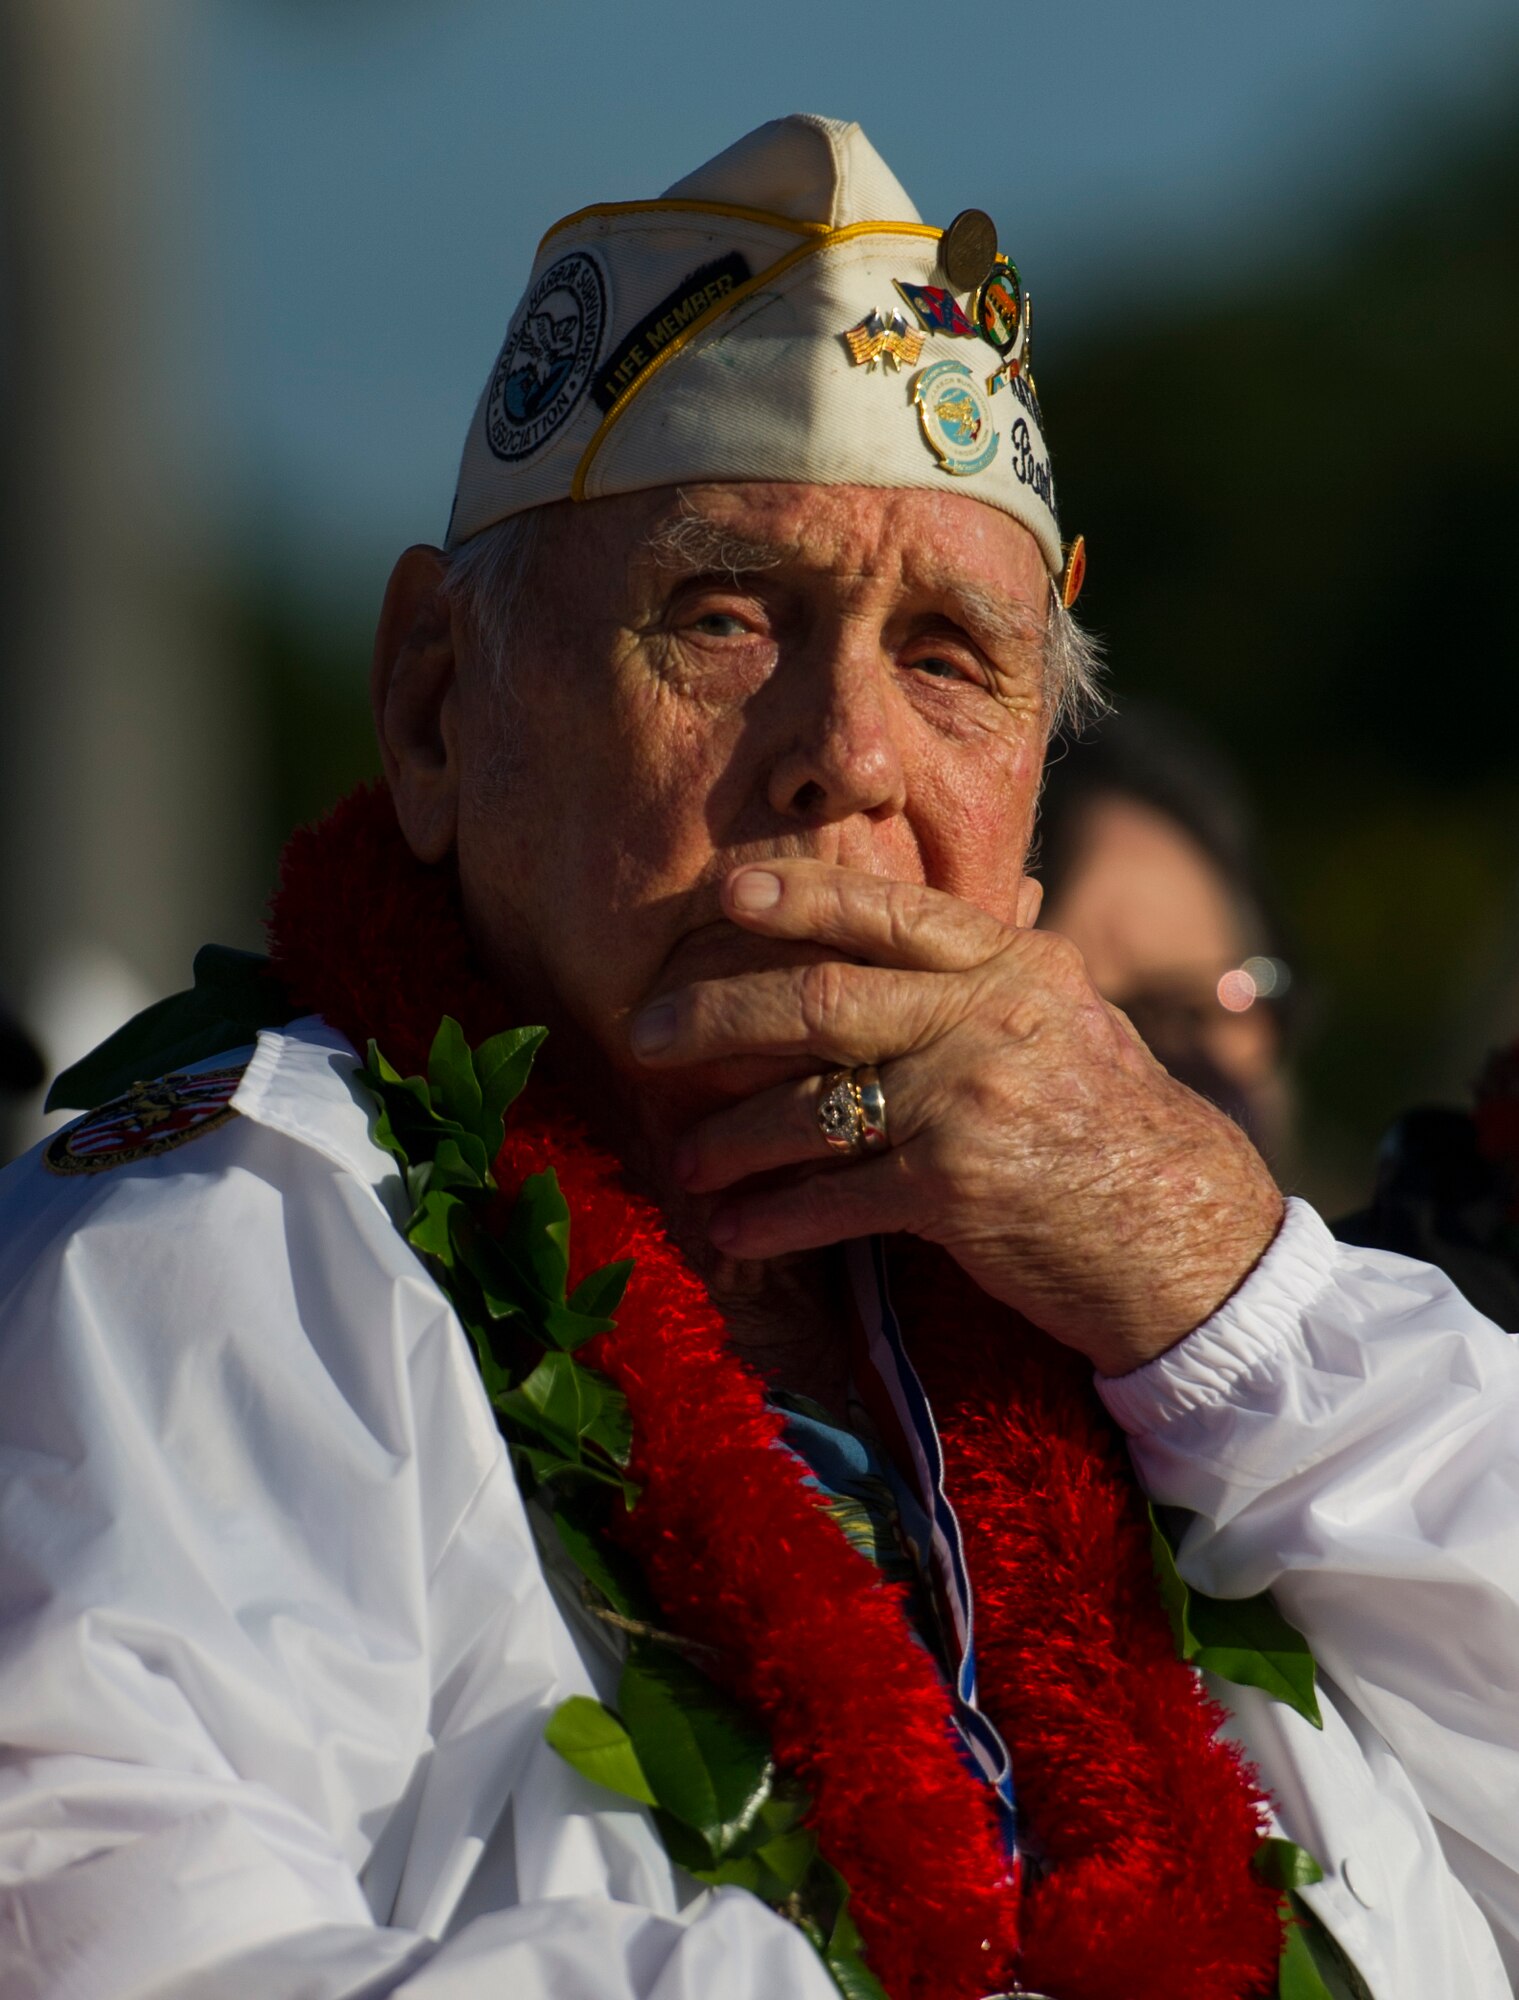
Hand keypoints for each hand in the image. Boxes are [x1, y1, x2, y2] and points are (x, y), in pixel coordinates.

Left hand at [631, 859, 1284, 1374]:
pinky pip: (832, 1198)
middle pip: (822, 999)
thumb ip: (991, 974)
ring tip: (688, 1157)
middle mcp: (990, 1018)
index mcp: (1014, 965)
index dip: (803, 897)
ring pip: (812, 1105)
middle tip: (644, 1034)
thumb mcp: (1065, 1020)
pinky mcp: (957, 1191)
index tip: (726, 894)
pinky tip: (732, 1229)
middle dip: (717, 1015)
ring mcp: (971, 1101)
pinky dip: (772, 1218)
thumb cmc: (1111, 1126)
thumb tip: (939, 908)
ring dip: (732, 1137)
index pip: (893, 914)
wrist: (1184, 1238)